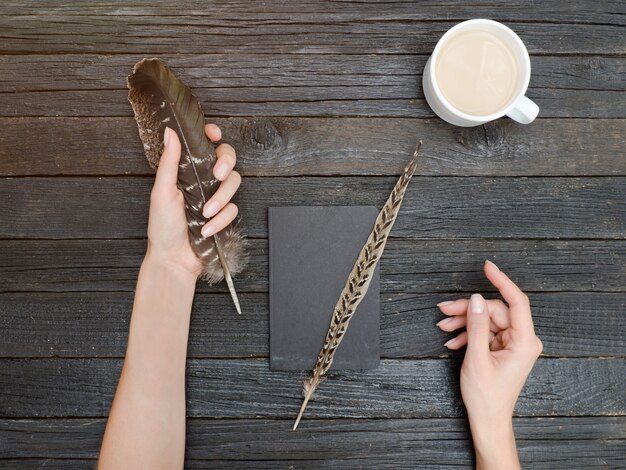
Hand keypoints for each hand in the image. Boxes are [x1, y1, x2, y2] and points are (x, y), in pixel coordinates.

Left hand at [146, 124, 240, 276]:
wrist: (173, 259)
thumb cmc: (162, 227)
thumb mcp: (161, 192)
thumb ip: (168, 162)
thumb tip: (170, 132)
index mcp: (186, 170)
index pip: (204, 145)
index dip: (212, 135)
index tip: (214, 135)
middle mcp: (203, 180)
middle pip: (227, 159)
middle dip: (226, 163)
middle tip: (218, 174)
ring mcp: (215, 197)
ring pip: (234, 183)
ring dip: (221, 198)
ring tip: (205, 212)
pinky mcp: (224, 215)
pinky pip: (234, 209)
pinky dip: (221, 220)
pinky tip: (207, 229)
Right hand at [436, 260, 542, 469]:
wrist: (488, 419)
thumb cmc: (486, 396)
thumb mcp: (476, 358)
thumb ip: (476, 326)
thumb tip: (476, 298)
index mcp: (524, 342)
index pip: (516, 301)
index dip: (501, 281)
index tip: (487, 267)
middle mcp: (522, 340)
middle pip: (493, 310)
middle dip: (468, 309)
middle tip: (444, 310)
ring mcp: (512, 343)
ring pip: (486, 319)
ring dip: (464, 321)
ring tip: (443, 326)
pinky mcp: (502, 348)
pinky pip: (484, 331)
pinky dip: (467, 333)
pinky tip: (452, 340)